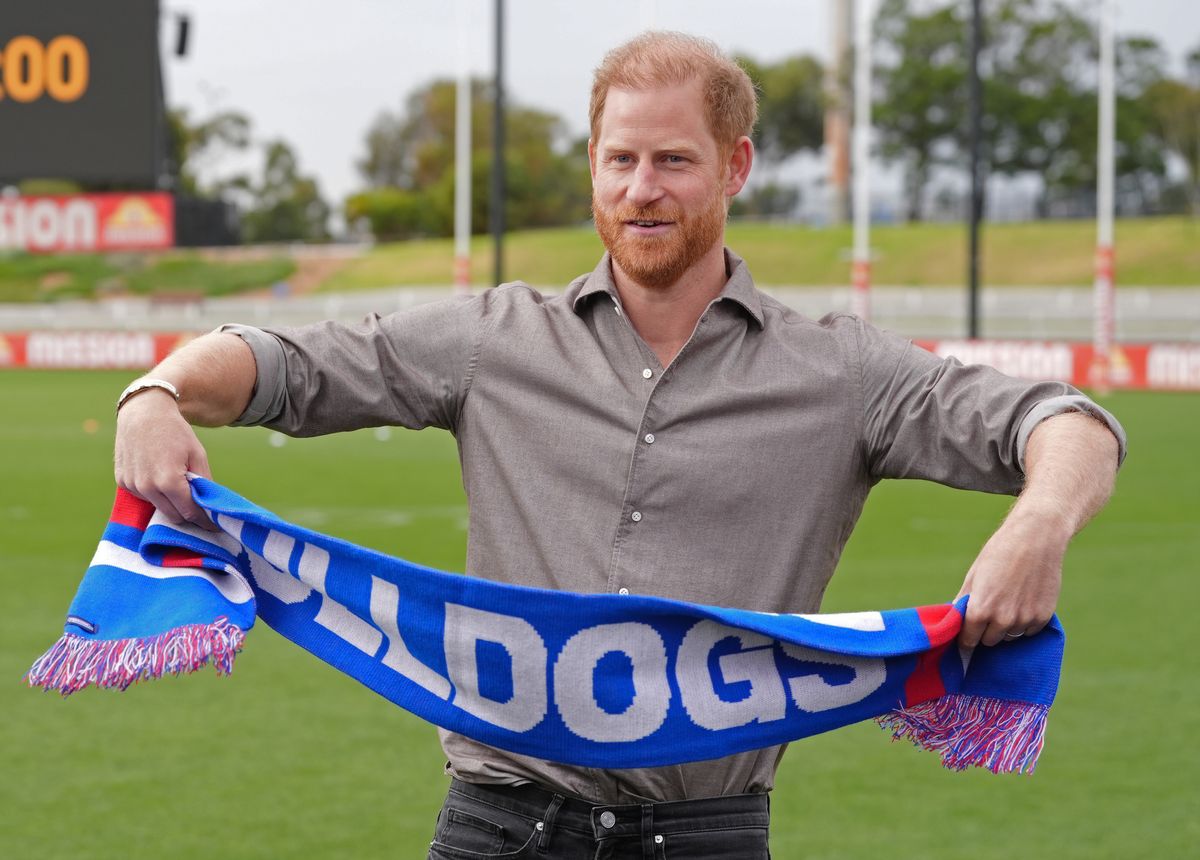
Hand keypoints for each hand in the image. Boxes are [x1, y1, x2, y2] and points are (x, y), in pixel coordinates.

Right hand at [114, 389, 216, 529]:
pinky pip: (144, 497)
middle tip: (202, 512)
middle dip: (189, 515)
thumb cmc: (175, 432)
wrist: (143, 412)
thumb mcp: (197, 454)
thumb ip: (203, 482)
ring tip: (181, 490)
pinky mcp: (122, 482)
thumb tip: (210, 505)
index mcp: (169, 481)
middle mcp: (147, 487)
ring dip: (171, 504)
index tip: (214, 526)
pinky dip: (155, 494)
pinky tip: (160, 478)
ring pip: (158, 508)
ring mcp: (131, 485)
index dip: (204, 520)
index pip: (190, 513)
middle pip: (173, 516)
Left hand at [955, 506, 1069, 647]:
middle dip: (986, 631)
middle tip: (990, 611)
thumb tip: (955, 619)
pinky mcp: (1043, 617)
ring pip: (1010, 637)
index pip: (968, 639)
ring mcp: (1025, 620)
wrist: (1036, 538)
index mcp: (980, 610)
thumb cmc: (1000, 553)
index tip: (967, 634)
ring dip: (1006, 627)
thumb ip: (964, 601)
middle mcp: (1003, 620)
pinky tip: (1024, 601)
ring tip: (1009, 602)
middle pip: (989, 641)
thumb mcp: (975, 575)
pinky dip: (1025, 622)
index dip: (966, 637)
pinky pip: (1029, 631)